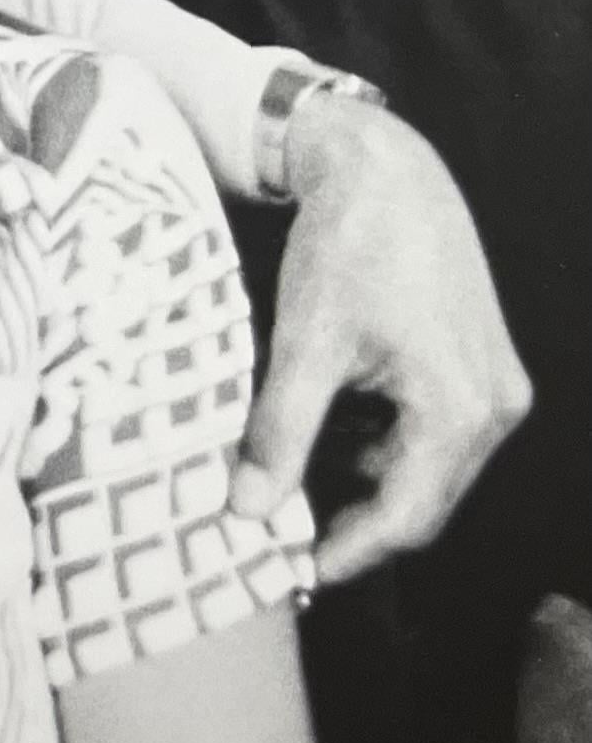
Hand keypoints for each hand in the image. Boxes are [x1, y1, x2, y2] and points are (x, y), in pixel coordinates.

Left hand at [235, 95, 531, 579]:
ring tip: (284, 489)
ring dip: (359, 487)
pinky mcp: (474, 369)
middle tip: (277, 539)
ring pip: (421, 470)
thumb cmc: (350, 245)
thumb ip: (279, 432)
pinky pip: (426, 434)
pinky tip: (319, 436)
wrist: (386, 170)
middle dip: (351, 525)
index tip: (289, 572)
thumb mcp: (305, 343)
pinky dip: (374, 447)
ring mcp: (491, 388)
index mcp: (461, 408)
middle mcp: (494, 407)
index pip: (405, 518)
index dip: (345, 552)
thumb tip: (247, 508)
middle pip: (420, 502)